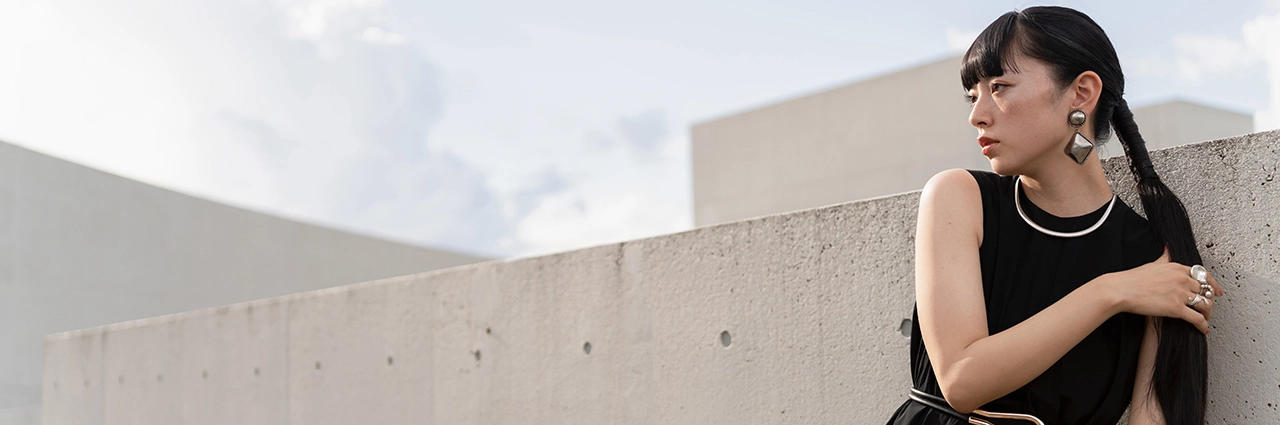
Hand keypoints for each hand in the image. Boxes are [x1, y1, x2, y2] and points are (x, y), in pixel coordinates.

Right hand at [1104, 250, 1222, 333]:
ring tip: (1205, 319)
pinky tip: (1202, 329)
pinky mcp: (1176, 308)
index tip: (1218, 292)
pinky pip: (1197, 318)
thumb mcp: (1152, 264)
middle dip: (1210, 301)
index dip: (1215, 285)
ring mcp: (1180, 294)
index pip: (1205, 276)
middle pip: (1207, 291)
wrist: (1120, 290)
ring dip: (1208, 314)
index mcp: (1178, 268)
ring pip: (1205, 305)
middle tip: (1207, 308)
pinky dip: (1203, 325)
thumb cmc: (1132, 279)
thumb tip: (1168, 249)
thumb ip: (1164, 257)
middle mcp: (1182, 279)